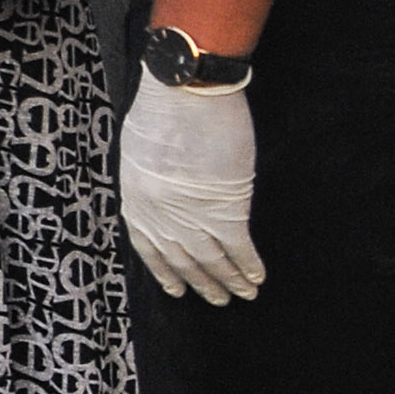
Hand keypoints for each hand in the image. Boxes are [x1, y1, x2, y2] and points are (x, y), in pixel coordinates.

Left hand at [121, 76, 264, 302]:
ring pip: (211, 261)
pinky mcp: (225, 209)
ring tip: (241, 295)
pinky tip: (257, 278)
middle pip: (182, 259)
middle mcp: (161, 214)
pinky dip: (248, 266)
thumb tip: (163, 194)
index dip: (164, 270)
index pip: (148, 246)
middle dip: (201, 283)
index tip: (176, 288)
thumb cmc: (162, 109)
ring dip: (228, 281)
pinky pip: (238, 249)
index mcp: (137, 197)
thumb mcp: (141, 149)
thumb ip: (150, 178)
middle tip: (216, 299)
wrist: (185, 93)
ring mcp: (192, 215)